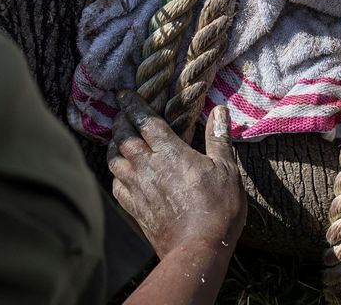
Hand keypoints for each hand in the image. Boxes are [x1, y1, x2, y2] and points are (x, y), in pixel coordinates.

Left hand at [108, 92, 245, 258]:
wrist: (198, 248)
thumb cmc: (218, 207)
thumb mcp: (226, 168)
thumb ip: (218, 138)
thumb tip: (219, 110)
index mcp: (170, 152)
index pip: (145, 120)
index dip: (133, 104)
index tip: (123, 93)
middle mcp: (148, 166)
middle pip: (124, 137)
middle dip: (120, 121)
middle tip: (121, 113)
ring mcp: (138, 188)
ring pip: (115, 160)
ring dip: (114, 146)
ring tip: (117, 138)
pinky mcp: (134, 209)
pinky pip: (116, 184)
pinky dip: (115, 173)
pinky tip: (121, 172)